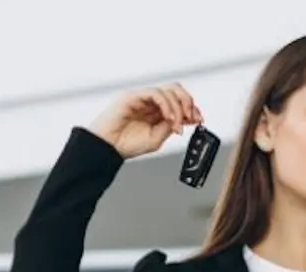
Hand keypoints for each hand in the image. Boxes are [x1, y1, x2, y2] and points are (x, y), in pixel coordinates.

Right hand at [87, 83, 203, 159]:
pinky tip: (169, 117)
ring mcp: (142, 98)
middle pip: (176, 90)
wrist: (107, 148)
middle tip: (192, 118)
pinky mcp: (133, 96)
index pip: (178, 101)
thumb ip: (169, 127)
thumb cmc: (125, 144)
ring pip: (169, 89)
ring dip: (178, 106)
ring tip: (177, 123)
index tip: (198, 119)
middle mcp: (150, 102)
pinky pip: (156, 93)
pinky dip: (166, 105)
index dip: (191, 108)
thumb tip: (184, 119)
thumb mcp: (155, 139)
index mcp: (156, 111)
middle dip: (188, 103)